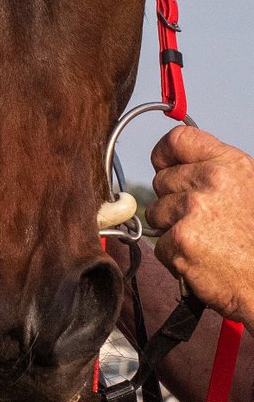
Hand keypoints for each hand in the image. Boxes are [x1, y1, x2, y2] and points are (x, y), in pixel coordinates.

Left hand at [147, 127, 253, 330]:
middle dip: (172, 200)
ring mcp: (194, 209)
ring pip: (156, 212)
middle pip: (161, 180)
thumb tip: (177, 163)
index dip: (164, 154)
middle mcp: (211, 180)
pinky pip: (159, 244)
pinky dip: (175, 256)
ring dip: (172, 229)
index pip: (178, 140)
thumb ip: (216, 170)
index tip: (163, 165)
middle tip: (201, 221)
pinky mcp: (181, 240)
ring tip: (205, 241)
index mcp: (230, 164)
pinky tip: (201, 260)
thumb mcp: (250, 188)